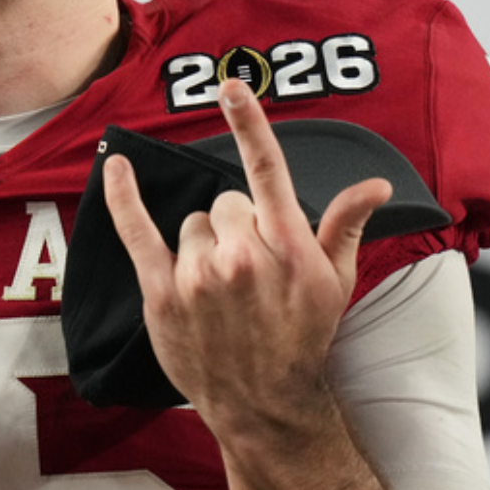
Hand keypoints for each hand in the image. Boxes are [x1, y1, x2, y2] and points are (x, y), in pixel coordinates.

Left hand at [101, 77, 390, 434]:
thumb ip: (346, 224)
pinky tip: (115, 166)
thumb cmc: (303, 339)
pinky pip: (136, 231)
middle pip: (225, 202)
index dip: (249, 122)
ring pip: (191, 223)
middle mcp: (242, 255)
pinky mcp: (163, 295)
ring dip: (203, 244)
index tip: (231, 85)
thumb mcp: (336, 282)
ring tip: (222, 289)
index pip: (266, 168)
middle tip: (251, 273)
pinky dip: (122, 196)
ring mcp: (199, 275)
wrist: (265, 404)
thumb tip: (375, 184)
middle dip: (236, 227)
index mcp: (287, 244)